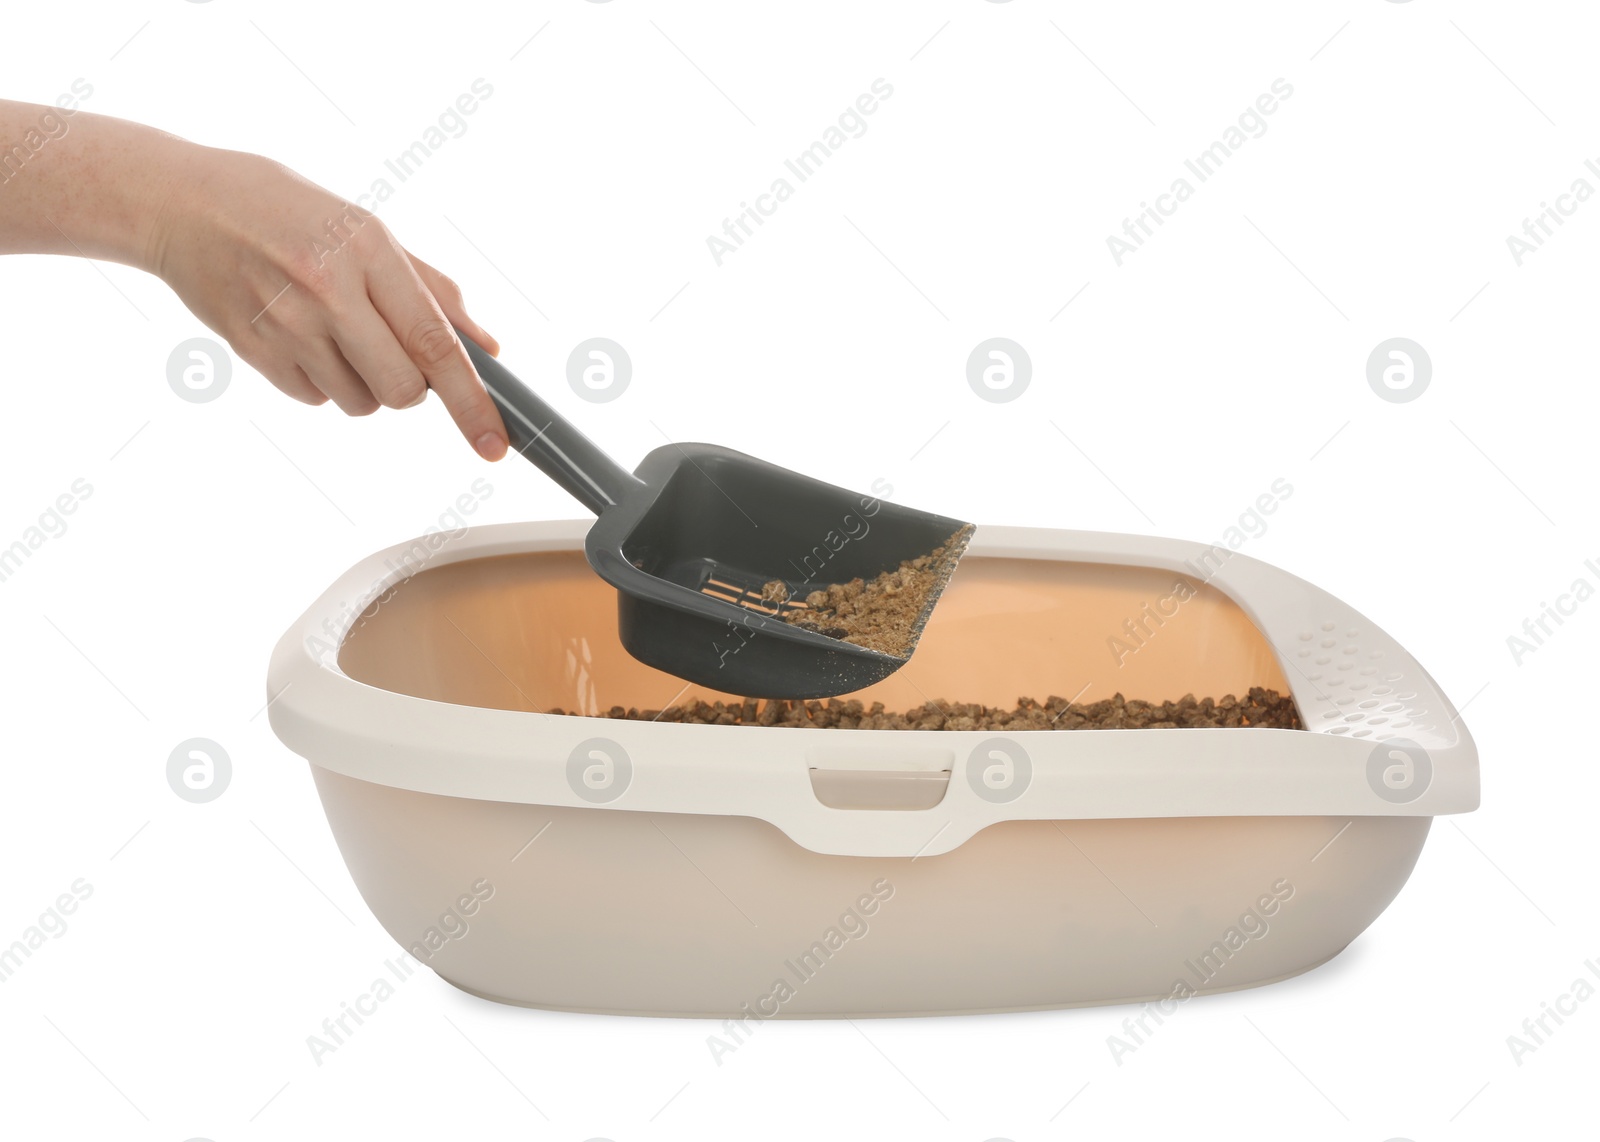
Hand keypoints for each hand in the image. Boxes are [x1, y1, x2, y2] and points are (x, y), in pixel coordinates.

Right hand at [143, 146, 508, 459]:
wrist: (182, 204)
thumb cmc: (287, 211)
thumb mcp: (366, 229)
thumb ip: (432, 290)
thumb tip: (487, 347)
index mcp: (367, 249)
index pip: (436, 343)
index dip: (472, 400)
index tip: (494, 444)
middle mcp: (328, 289)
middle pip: (403, 391)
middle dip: (411, 387)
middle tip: (390, 349)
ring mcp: (286, 324)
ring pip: (360, 403)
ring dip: (364, 383)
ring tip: (334, 329)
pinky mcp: (254, 351)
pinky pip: (315, 399)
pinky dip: (321, 381)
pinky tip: (298, 334)